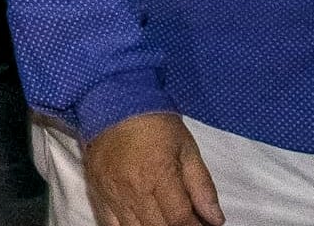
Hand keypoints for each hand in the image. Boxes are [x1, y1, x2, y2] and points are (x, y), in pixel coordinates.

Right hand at [82, 110, 222, 225]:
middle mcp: (133, 190)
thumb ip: (202, 186)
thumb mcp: (187, 147)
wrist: (113, 100)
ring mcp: (112, 194)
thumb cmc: (155, 122)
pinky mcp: (98, 193)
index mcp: (158, 175)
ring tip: (166, 221)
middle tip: (186, 221)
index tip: (203, 224)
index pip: (180, 219)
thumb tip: (215, 219)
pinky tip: (142, 224)